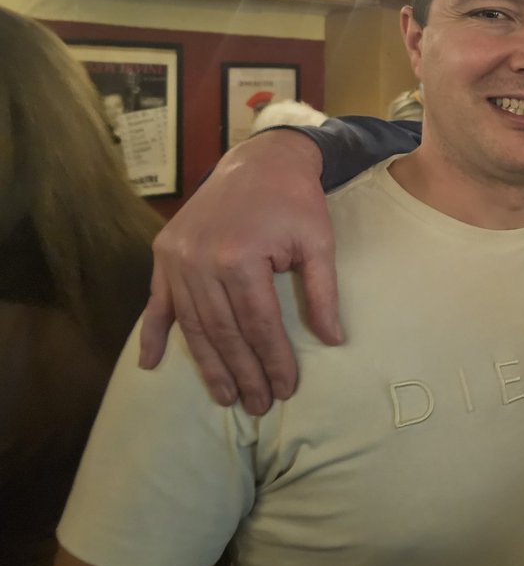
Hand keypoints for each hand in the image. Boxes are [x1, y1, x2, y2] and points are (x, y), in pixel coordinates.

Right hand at [138, 130, 341, 413]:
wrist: (260, 160)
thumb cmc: (295, 201)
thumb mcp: (318, 242)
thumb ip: (323, 293)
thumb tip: (333, 341)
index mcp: (240, 258)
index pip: (258, 325)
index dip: (273, 360)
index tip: (286, 389)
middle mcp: (201, 261)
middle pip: (224, 332)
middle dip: (243, 373)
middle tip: (257, 405)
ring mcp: (178, 258)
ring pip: (193, 324)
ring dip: (208, 364)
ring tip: (224, 396)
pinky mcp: (164, 252)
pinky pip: (157, 302)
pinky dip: (152, 334)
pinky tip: (149, 365)